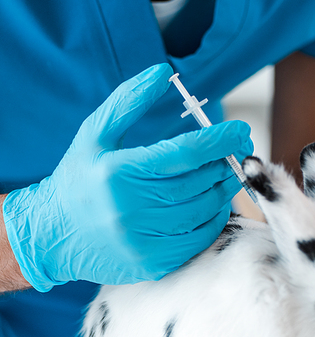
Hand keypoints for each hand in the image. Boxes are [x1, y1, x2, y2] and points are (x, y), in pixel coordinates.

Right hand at [3, 64, 251, 290]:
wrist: (51, 235)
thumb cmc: (78, 178)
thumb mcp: (94, 134)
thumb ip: (128, 101)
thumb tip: (162, 72)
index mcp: (118, 172)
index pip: (184, 153)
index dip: (218, 140)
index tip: (240, 130)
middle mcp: (130, 209)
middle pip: (198, 184)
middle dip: (225, 164)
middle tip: (239, 151)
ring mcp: (142, 240)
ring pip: (202, 212)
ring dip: (223, 191)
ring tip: (226, 173)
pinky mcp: (151, 264)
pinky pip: (197, 240)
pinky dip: (213, 219)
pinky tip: (212, 202)